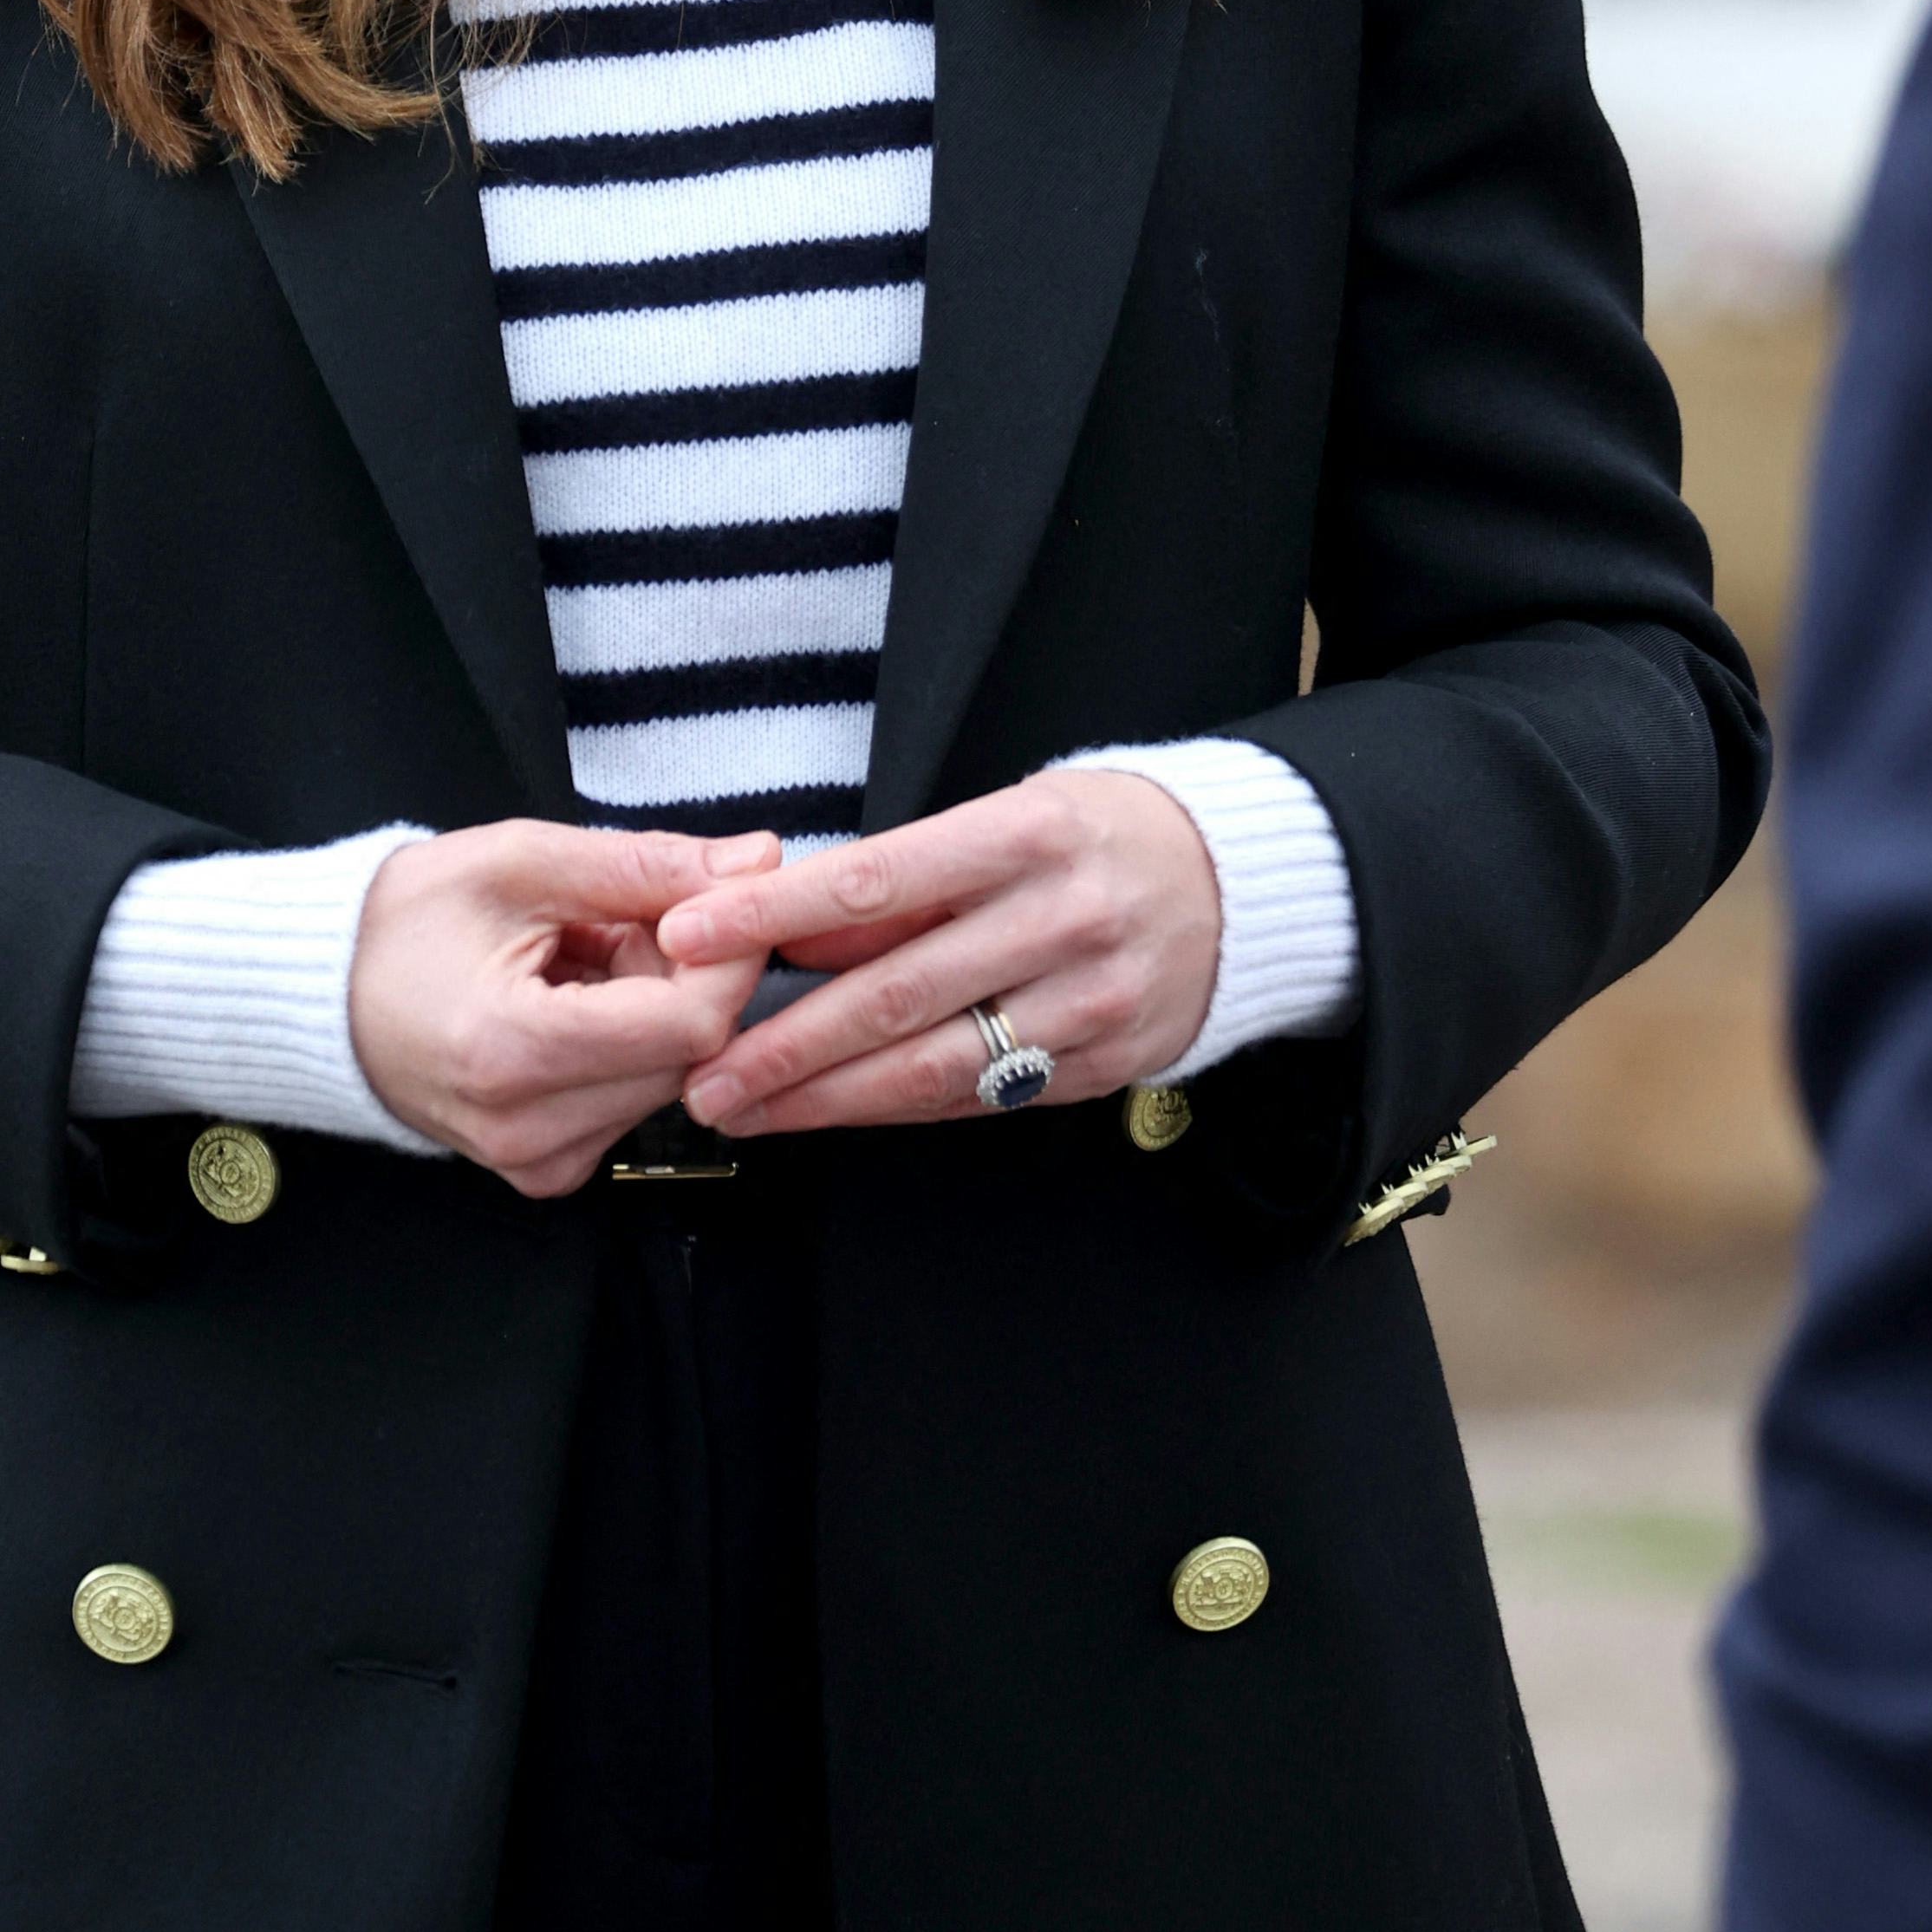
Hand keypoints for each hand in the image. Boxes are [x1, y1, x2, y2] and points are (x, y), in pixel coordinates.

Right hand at [349, 821, 780, 1195]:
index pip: (690, 1027)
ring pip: (671, 1080)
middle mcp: (528, 1131)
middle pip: (689, 1056)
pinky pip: (634, 1103)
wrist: (318, 995)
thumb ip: (645, 865)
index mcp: (512, 1051)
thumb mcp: (520, 862)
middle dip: (690, 975)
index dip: (727, 956)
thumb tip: (758, 861)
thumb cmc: (404, 921)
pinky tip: (578, 1000)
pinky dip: (630, 1044)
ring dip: (660, 1007)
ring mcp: (537, 1162)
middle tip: (631, 914)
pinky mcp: (545, 1172)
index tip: (723, 895)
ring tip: (592, 953)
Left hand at [655, 771, 1220, 1136]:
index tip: (687, 939)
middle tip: (700, 1075)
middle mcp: (1061, 919)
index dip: (771, 917)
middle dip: (782, 1044)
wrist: (1243, 881)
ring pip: (936, 1065)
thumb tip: (794, 936)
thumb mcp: (1005, 817)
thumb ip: (906, 880)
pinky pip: (984, 1097)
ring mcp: (1092, 1001)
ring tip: (745, 1110)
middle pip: (895, 994)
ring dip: (825, 1098)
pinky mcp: (1106, 1063)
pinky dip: (899, 1109)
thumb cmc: (1097, 836)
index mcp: (1025, 834)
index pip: (873, 882)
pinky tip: (836, 1114)